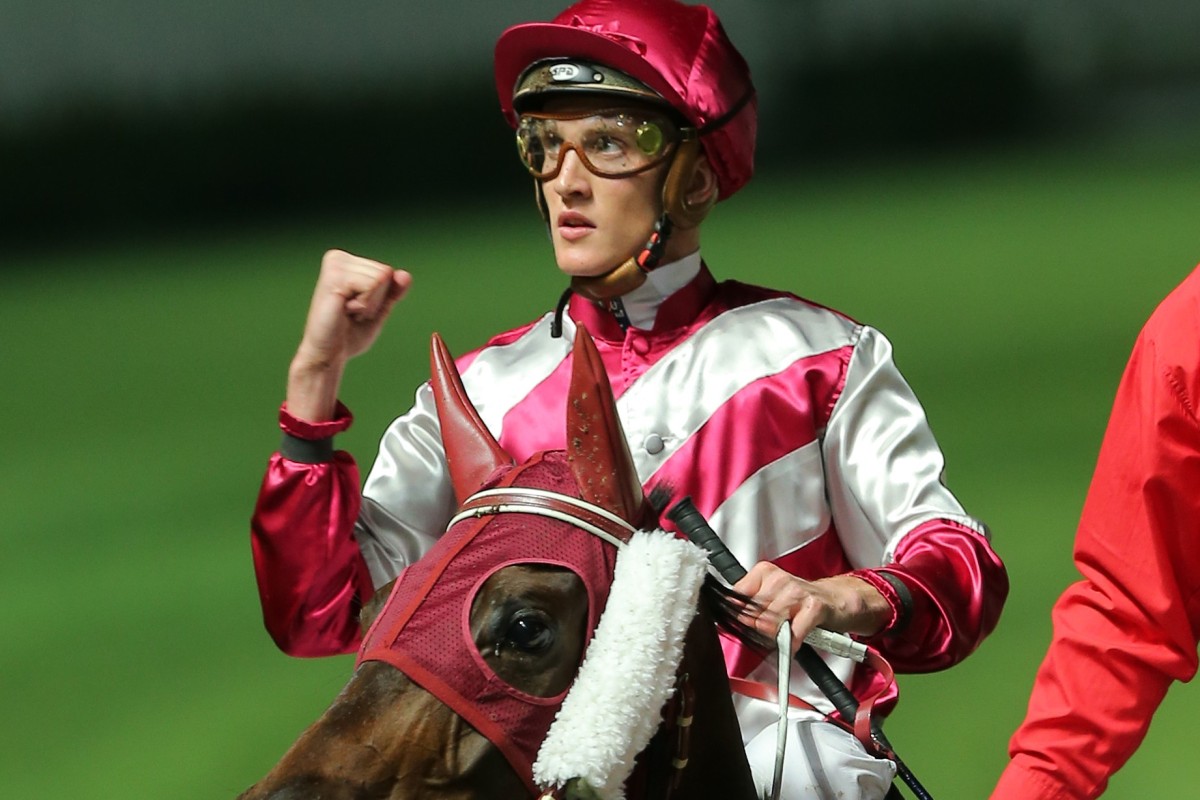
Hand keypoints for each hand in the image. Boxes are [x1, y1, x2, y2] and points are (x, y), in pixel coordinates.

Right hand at [287, 249, 411, 420]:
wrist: (328, 355)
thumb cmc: (348, 335)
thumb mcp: (378, 309)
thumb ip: (393, 291)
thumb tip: (405, 275)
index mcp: (346, 263)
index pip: (388, 272)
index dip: (379, 297)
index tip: (357, 309)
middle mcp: (338, 259)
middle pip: (385, 273)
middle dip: (375, 300)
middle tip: (351, 313)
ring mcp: (334, 266)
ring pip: (380, 278)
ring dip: (369, 304)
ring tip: (347, 312)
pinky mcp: (333, 278)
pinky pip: (371, 285)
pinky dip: (364, 305)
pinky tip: (344, 311)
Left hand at [732, 563, 889, 654]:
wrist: (837, 600)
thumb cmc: (801, 601)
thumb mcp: (771, 596)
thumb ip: (749, 605)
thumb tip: (729, 619)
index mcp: (764, 573)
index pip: (737, 598)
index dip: (739, 618)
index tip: (744, 625)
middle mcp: (779, 580)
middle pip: (752, 615)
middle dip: (758, 630)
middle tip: (770, 633)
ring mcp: (797, 592)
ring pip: (770, 624)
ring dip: (775, 638)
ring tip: (784, 635)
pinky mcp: (814, 607)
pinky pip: (794, 632)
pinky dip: (792, 643)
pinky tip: (793, 644)